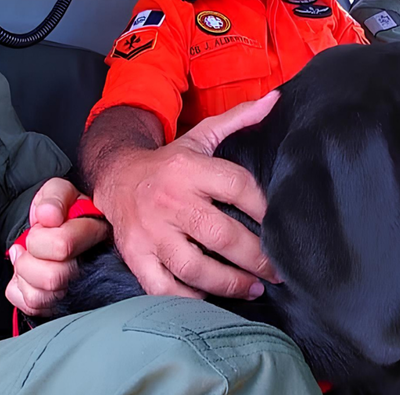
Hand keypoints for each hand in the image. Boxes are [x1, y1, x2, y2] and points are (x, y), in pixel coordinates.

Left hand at [6, 178, 109, 316]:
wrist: (52, 229)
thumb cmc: (59, 210)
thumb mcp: (57, 191)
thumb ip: (54, 196)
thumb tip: (49, 216)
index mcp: (95, 233)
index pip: (62, 246)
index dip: (39, 239)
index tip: (39, 228)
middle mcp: (93, 266)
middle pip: (54, 278)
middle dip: (29, 261)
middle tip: (30, 249)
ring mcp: (78, 289)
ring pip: (42, 297)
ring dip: (24, 276)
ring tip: (30, 261)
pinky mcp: (61, 305)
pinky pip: (32, 307)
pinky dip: (21, 290)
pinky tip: (28, 276)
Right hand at [93, 92, 282, 299]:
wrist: (116, 177)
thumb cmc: (169, 162)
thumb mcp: (201, 135)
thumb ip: (239, 118)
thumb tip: (275, 99)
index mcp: (189, 169)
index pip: (237, 187)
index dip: (264, 208)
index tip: (283, 225)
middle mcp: (170, 200)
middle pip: (220, 234)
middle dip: (255, 257)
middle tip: (278, 271)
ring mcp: (151, 232)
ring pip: (194, 266)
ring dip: (229, 283)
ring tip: (254, 289)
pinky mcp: (136, 256)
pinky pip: (163, 287)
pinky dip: (189, 298)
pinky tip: (213, 300)